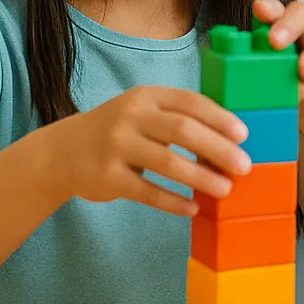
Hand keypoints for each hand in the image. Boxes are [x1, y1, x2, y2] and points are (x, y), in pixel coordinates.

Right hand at [42, 85, 249, 215]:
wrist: (60, 152)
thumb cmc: (119, 131)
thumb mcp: (143, 112)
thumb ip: (178, 119)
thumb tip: (230, 142)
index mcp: (147, 96)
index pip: (191, 102)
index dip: (220, 119)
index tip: (243, 136)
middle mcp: (130, 116)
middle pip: (184, 130)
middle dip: (218, 149)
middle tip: (243, 166)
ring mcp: (115, 145)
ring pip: (167, 162)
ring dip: (201, 177)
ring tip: (225, 188)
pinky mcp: (106, 176)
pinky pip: (146, 191)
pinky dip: (173, 201)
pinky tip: (192, 208)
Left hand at [253, 0, 303, 144]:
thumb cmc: (295, 101)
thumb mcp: (268, 88)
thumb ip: (249, 78)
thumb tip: (216, 80)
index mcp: (287, 34)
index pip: (277, 11)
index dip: (269, 8)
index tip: (257, 10)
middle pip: (303, 12)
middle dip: (287, 24)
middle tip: (274, 42)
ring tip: (301, 71)